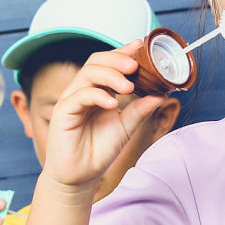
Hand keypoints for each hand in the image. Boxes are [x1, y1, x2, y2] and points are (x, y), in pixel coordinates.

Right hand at [40, 42, 165, 196]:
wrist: (81, 177)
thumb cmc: (99, 151)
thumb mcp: (126, 128)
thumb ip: (140, 110)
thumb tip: (161, 94)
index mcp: (98, 91)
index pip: (109, 64)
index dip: (123, 52)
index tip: (141, 47)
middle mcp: (83, 91)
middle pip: (96, 62)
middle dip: (117, 59)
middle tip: (135, 66)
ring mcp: (71, 100)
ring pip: (88, 74)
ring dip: (110, 76)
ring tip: (128, 87)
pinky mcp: (63, 112)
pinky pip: (79, 95)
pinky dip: (98, 96)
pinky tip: (113, 104)